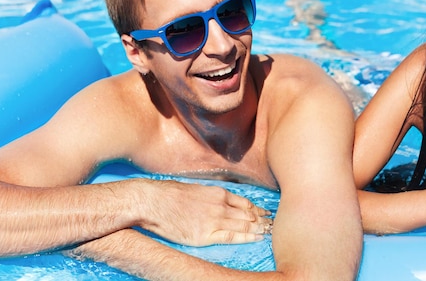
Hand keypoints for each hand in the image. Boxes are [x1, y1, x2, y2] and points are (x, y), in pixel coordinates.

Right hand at [134, 179, 271, 245]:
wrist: (153, 202)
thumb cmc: (169, 194)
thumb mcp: (195, 189)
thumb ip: (210, 196)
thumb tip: (217, 200)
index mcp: (218, 193)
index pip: (244, 202)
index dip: (256, 209)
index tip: (264, 213)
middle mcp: (220, 205)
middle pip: (248, 214)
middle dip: (261, 219)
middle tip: (272, 223)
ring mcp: (214, 220)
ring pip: (244, 225)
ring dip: (258, 228)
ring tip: (269, 231)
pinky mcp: (205, 234)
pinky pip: (232, 236)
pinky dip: (246, 237)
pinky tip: (256, 237)